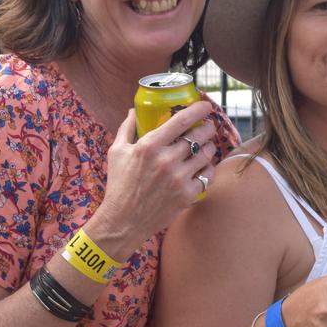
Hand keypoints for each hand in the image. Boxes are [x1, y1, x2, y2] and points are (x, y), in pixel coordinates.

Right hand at [88, 102, 218, 257]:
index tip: (206, 105)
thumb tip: (134, 110)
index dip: (199, 109)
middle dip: (208, 128)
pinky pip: (207, 175)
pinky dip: (207, 169)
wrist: (123, 221)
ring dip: (209, 147)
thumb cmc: (119, 185)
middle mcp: (166, 159)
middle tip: (208, 128)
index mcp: (149, 145)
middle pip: (199, 135)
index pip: (182, 120)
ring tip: (206, 146)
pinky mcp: (186, 194)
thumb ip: (127, 128)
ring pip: (206, 154)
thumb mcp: (117, 152)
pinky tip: (203, 167)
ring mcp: (178, 178)